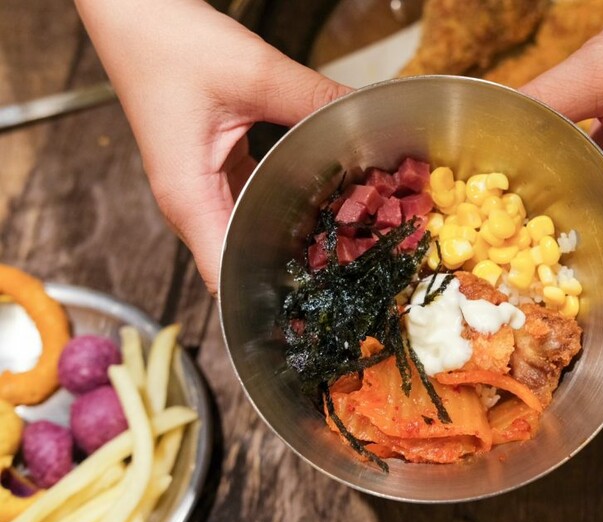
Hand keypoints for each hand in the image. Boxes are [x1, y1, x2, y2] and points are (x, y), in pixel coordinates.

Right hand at [74, 0, 350, 292]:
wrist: (131, 12)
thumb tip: (368, 119)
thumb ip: (315, 101)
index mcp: (189, 199)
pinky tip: (322, 202)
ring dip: (292, 241)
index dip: (268, 301)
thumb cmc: (167, 42)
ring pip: (248, 236)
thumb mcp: (254, 73)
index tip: (318, 307)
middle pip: (242, 263)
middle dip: (295, 272)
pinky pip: (250, 205)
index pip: (225, 278)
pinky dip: (284, 209)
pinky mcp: (210, 173)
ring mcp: (200, 192)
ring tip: (348, 244)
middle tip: (354, 273)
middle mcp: (191, 206)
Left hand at [521, 0, 602, 300]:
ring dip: (562, 242)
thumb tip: (492, 129)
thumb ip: (550, 97)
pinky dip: (558, 198)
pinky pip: (588, 187)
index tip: (578, 330)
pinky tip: (520, 200)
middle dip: (574, 280)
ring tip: (511, 265)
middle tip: (521, 301)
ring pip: (599, 221)